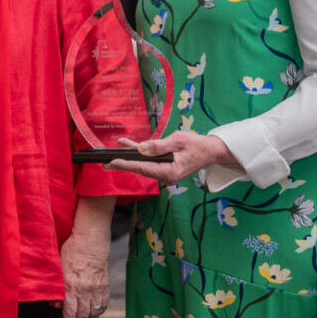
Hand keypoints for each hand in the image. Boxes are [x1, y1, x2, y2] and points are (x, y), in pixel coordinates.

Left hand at [57, 226, 110, 317]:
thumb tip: (56, 304)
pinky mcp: (105, 286)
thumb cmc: (70, 252)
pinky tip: (95, 315)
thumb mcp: (58, 269)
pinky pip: (103, 304)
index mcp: (70, 286)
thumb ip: (56, 287)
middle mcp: (84, 291)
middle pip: (82, 316)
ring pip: (94, 312)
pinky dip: (99, 312)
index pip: (69, 312)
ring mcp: (96, 289)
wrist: (90, 243)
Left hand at [106, 132, 232, 183]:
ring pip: (144, 164)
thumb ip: (158, 145)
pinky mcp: (166, 168)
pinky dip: (140, 154)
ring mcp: (165, 173)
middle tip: (104, 163)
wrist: (212, 151)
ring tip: (114, 149)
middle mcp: (165, 176)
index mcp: (169, 172)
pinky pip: (150, 162)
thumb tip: (141, 148)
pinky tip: (129, 146)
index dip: (125, 164)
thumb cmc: (198, 145)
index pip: (142, 168)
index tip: (111, 163)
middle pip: (140, 168)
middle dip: (123, 163)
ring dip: (131, 155)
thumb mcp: (178, 141)